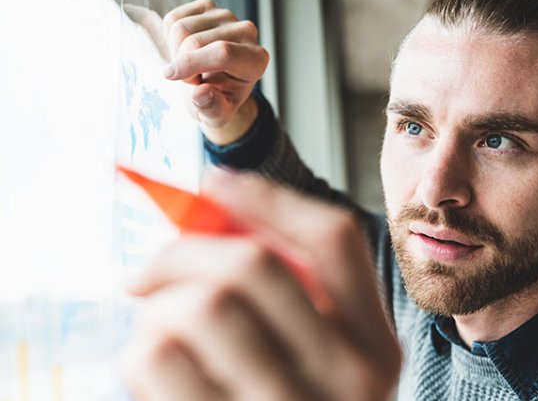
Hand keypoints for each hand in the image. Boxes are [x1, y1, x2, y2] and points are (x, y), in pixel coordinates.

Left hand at [122, 172, 400, 399]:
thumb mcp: (326, 363)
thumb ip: (294, 300)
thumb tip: (212, 215)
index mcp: (377, 346)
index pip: (334, 240)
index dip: (268, 198)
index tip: (214, 182)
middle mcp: (346, 379)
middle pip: (255, 265)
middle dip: (181, 251)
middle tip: (146, 271)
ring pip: (200, 308)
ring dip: (155, 309)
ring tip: (153, 331)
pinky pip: (157, 360)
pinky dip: (137, 353)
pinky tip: (150, 371)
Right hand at [126, 0, 268, 144]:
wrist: (213, 85)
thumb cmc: (217, 100)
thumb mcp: (216, 116)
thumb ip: (212, 109)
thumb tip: (201, 93)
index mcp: (255, 61)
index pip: (222, 53)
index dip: (192, 64)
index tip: (171, 76)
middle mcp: (246, 32)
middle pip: (195, 41)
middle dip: (182, 65)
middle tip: (191, 79)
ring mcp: (227, 16)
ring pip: (180, 29)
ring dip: (175, 53)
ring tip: (190, 66)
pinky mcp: (207, 7)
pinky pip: (173, 19)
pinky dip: (170, 38)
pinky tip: (184, 51)